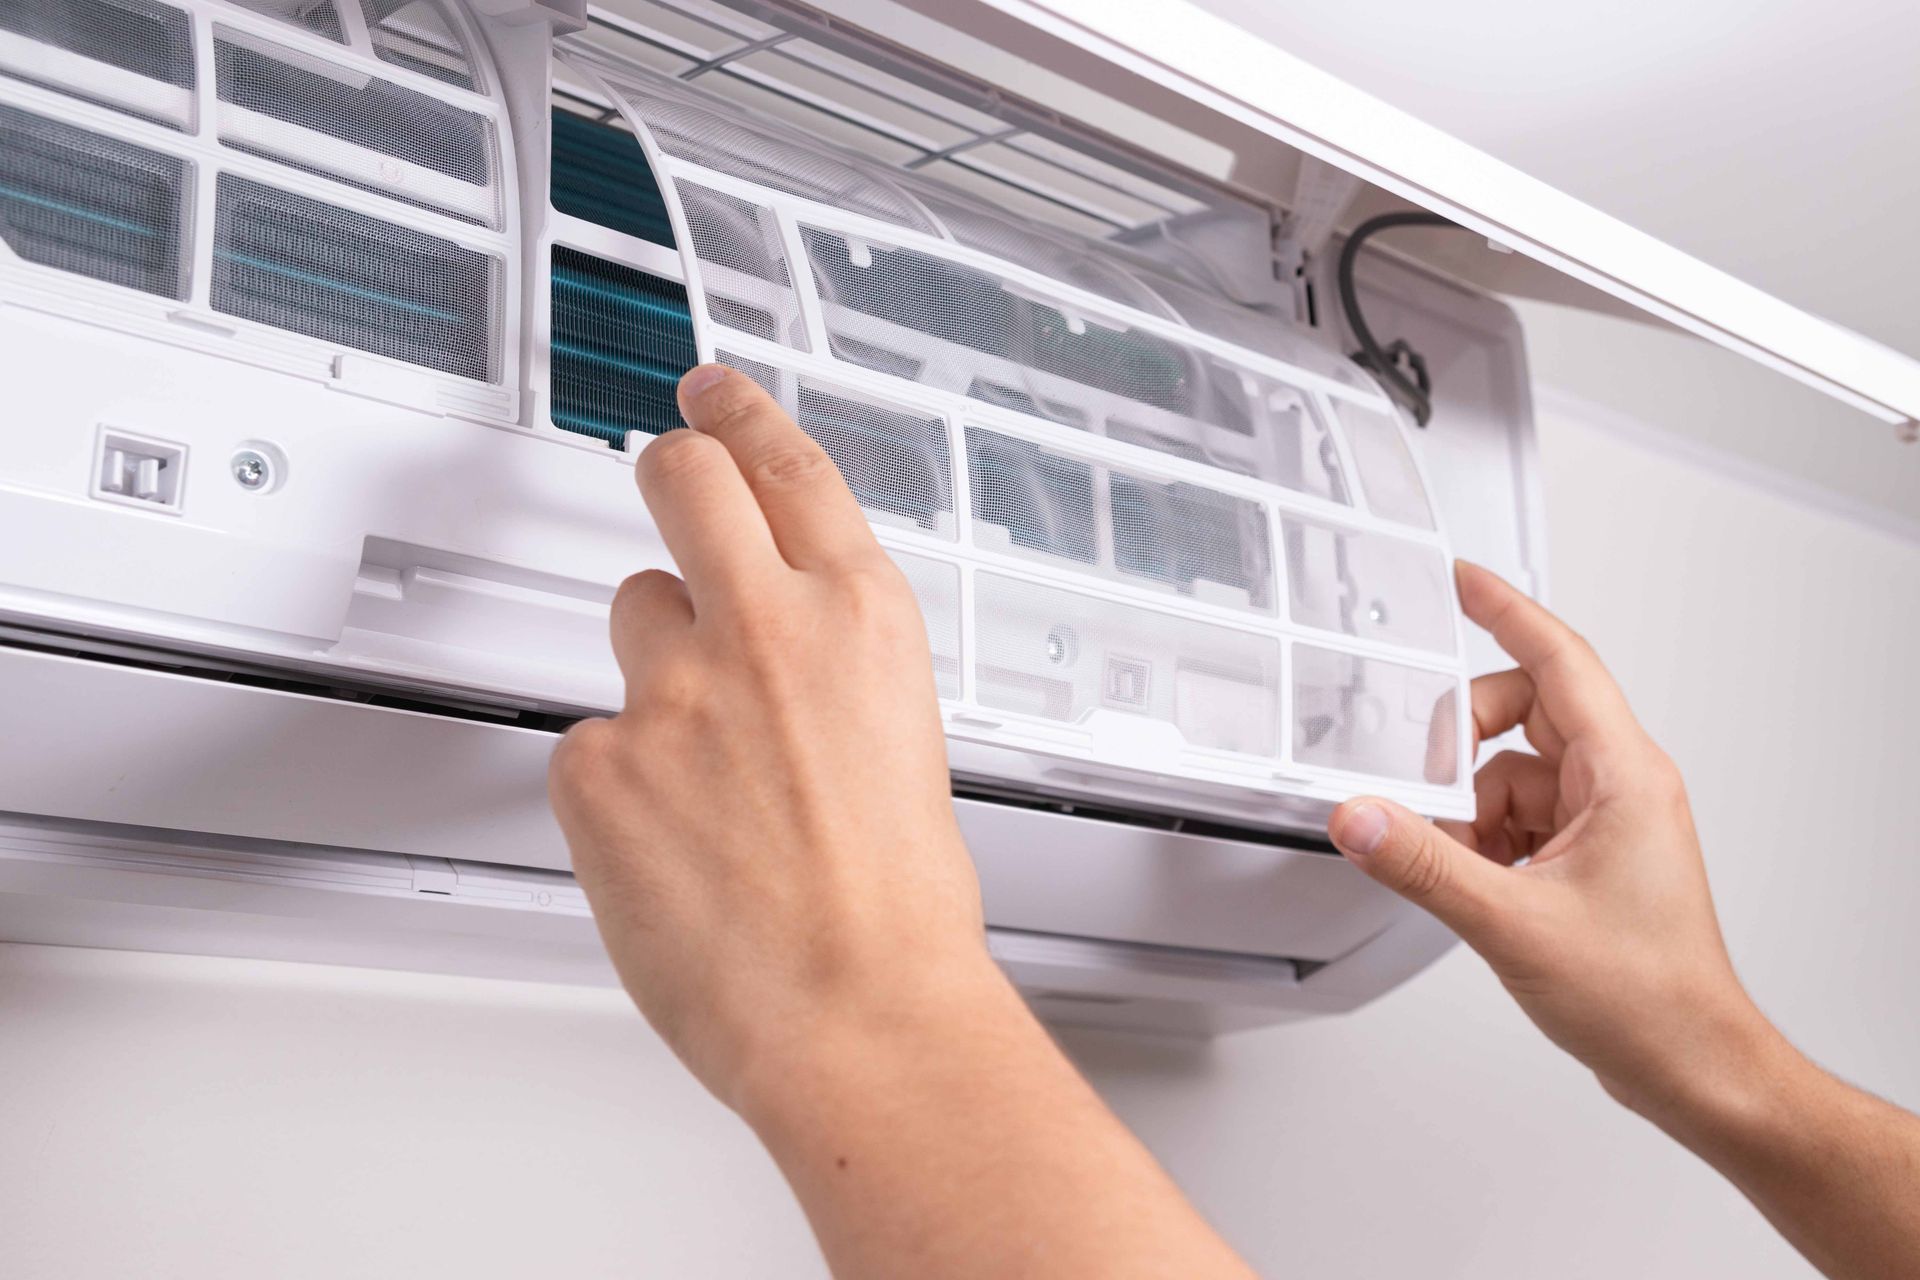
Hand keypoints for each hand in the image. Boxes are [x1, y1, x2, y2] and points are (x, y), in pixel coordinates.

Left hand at [550, 367, 1257, 1279]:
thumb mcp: (902, 738)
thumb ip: (833, 665)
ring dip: (657, 662)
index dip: (740, 415)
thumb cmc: (899, 907)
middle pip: (681, 479)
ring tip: (707, 766)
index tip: (711, 393)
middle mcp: (766, 627)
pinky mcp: (599, 762)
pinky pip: (594, 741)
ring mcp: (673, 689)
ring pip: (631, 616)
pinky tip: (674, 843)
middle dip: (669, 469)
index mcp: (861, 617)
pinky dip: (624, 781)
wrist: (857, 1014)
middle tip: (663, 480)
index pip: (786, 466)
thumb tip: (784, 647)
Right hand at [1327, 561, 1772, 1117]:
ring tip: (1452, 857)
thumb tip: (1361, 817)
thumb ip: (1423, 863)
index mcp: (1623, 774)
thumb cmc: (1646, 994)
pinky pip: (1517, 815)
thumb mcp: (1512, 921)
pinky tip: (1471, 881)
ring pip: (1512, 770)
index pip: (1557, 658)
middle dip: (1462, 742)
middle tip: (1422, 779)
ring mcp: (1606, 821)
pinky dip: (1481, 839)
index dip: (1504, 609)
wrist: (1690, 1062)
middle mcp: (1620, 785)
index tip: (1461, 579)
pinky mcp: (1589, 857)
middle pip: (1522, 712)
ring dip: (1469, 805)